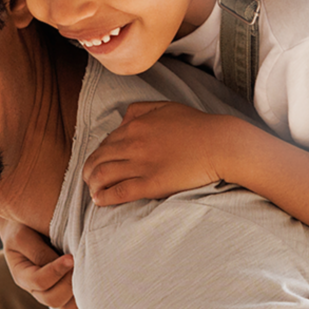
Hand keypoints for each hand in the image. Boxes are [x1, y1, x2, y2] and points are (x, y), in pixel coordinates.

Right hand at [0, 223, 79, 308]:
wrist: (28, 227)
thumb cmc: (24, 228)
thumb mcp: (24, 236)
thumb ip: (39, 252)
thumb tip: (64, 265)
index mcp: (22, 275)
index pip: (39, 281)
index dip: (56, 271)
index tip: (70, 257)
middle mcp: (36, 290)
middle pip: (53, 299)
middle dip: (69, 283)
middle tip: (80, 264)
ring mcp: (52, 293)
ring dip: (78, 293)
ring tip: (85, 271)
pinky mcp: (67, 293)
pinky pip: (78, 305)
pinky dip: (86, 295)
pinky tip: (90, 276)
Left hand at [84, 101, 260, 205]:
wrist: (220, 144)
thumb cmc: (197, 126)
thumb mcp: (166, 107)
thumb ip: (140, 109)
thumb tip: (122, 120)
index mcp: (135, 125)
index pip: (106, 142)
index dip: (98, 155)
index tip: (98, 164)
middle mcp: (133, 143)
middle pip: (98, 159)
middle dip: (88, 171)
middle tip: (88, 179)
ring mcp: (141, 164)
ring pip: (103, 175)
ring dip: (92, 185)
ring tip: (92, 192)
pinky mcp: (150, 183)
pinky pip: (119, 192)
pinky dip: (104, 197)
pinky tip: (100, 201)